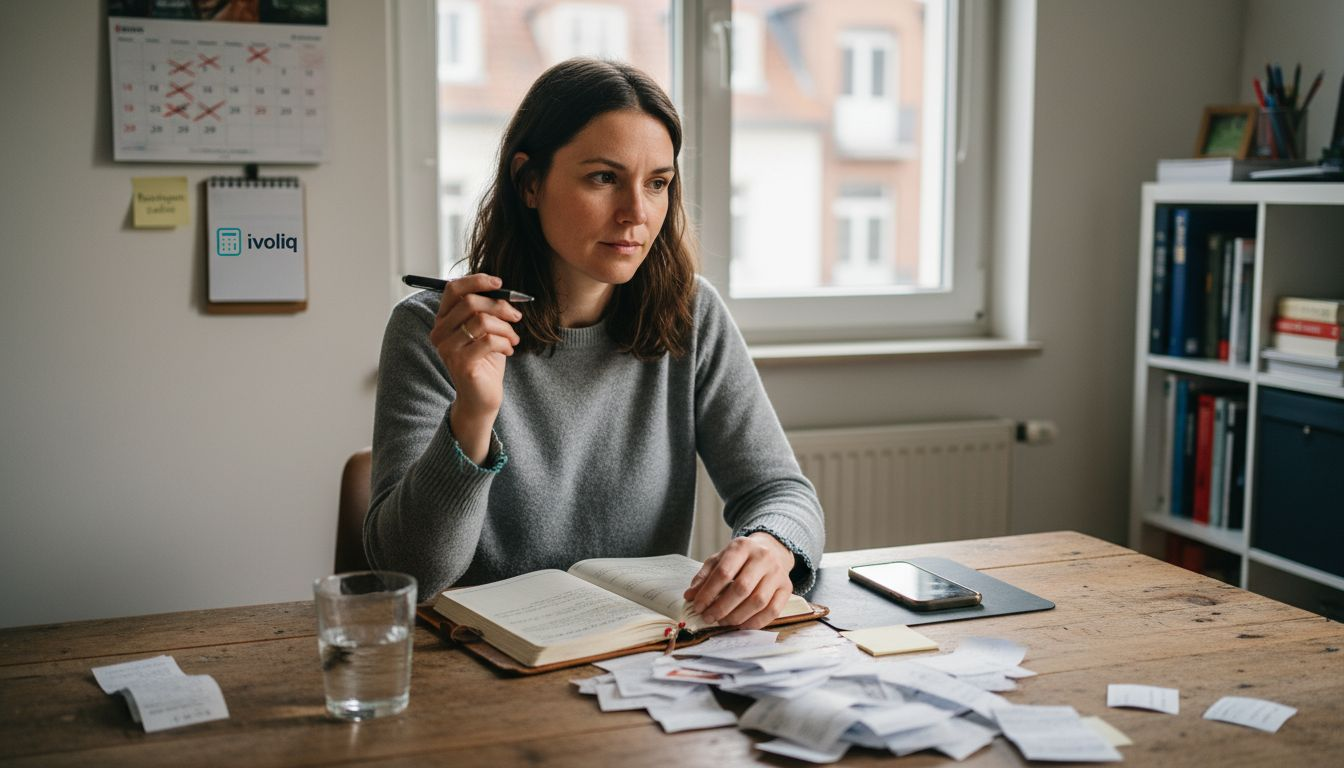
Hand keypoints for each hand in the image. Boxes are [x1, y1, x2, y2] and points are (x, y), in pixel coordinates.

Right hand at [428, 273, 522, 462]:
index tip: (500, 283)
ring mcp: (447, 348)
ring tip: (513, 338)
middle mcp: (440, 332)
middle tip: (516, 316)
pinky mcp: (460, 363)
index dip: (477, 281)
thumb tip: (502, 287)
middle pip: (471, 302)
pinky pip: (488, 340)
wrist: (482, 398)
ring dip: (506, 327)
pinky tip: (509, 350)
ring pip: (482, 320)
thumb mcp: (486, 330)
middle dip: (500, 306)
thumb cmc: (486, 361)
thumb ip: (486, 309)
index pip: (453, 289)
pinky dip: (505, 342)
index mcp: (443, 319)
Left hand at [683, 533, 796, 629]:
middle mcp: (763, 557)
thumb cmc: (740, 558)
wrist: (770, 550)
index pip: (724, 572)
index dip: (708, 593)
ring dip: (737, 617)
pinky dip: (755, 622)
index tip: (698, 606)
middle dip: (722, 607)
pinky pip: (773, 611)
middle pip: (742, 588)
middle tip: (709, 618)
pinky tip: (741, 625)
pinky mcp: (787, 588)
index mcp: (742, 546)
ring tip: (722, 622)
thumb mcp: (719, 559)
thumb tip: (689, 596)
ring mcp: (778, 573)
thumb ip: (704, 576)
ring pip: (758, 601)